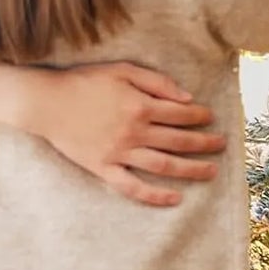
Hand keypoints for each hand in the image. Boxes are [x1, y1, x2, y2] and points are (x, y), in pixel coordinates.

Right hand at [20, 64, 225, 208]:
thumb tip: (187, 97)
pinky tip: (174, 198)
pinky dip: (154, 195)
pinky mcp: (103, 169)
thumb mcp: (123, 70)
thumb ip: (157, 82)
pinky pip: (132, 187)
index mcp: (141, 106)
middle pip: (179, 141)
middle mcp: (134, 132)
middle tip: (222, 146)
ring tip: (211, 172)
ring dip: (191, 169)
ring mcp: (119, 153)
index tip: (211, 117)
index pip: (181, 114)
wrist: (46, 103)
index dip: (200, 116)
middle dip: (204, 143)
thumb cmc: (85, 82)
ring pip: (163, 165)